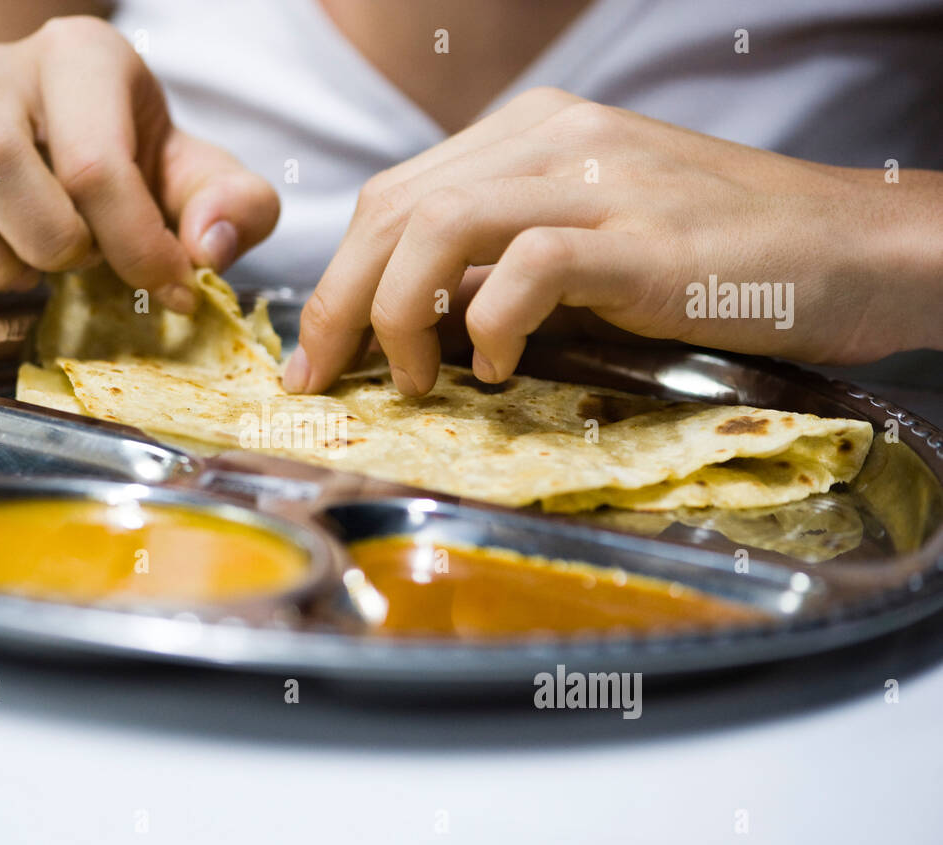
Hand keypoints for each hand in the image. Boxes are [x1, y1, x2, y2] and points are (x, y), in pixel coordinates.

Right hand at [0, 16, 278, 311]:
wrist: (65, 163)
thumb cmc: (134, 170)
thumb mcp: (201, 181)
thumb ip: (235, 207)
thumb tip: (207, 248)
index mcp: (77, 56)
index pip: (94, 164)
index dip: (136, 248)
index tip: (164, 288)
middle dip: (49, 246)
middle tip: (76, 264)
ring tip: (19, 270)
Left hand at [286, 87, 942, 395]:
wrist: (855, 250)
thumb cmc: (721, 259)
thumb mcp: (592, 246)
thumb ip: (508, 265)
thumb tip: (424, 325)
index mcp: (533, 136)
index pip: (395, 196)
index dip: (339, 276)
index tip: (319, 353)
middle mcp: (555, 140)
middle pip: (396, 209)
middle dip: (339, 302)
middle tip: (323, 379)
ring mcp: (601, 182)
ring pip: (441, 226)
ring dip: (400, 313)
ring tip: (412, 379)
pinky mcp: (644, 237)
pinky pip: (529, 265)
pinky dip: (492, 324)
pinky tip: (498, 369)